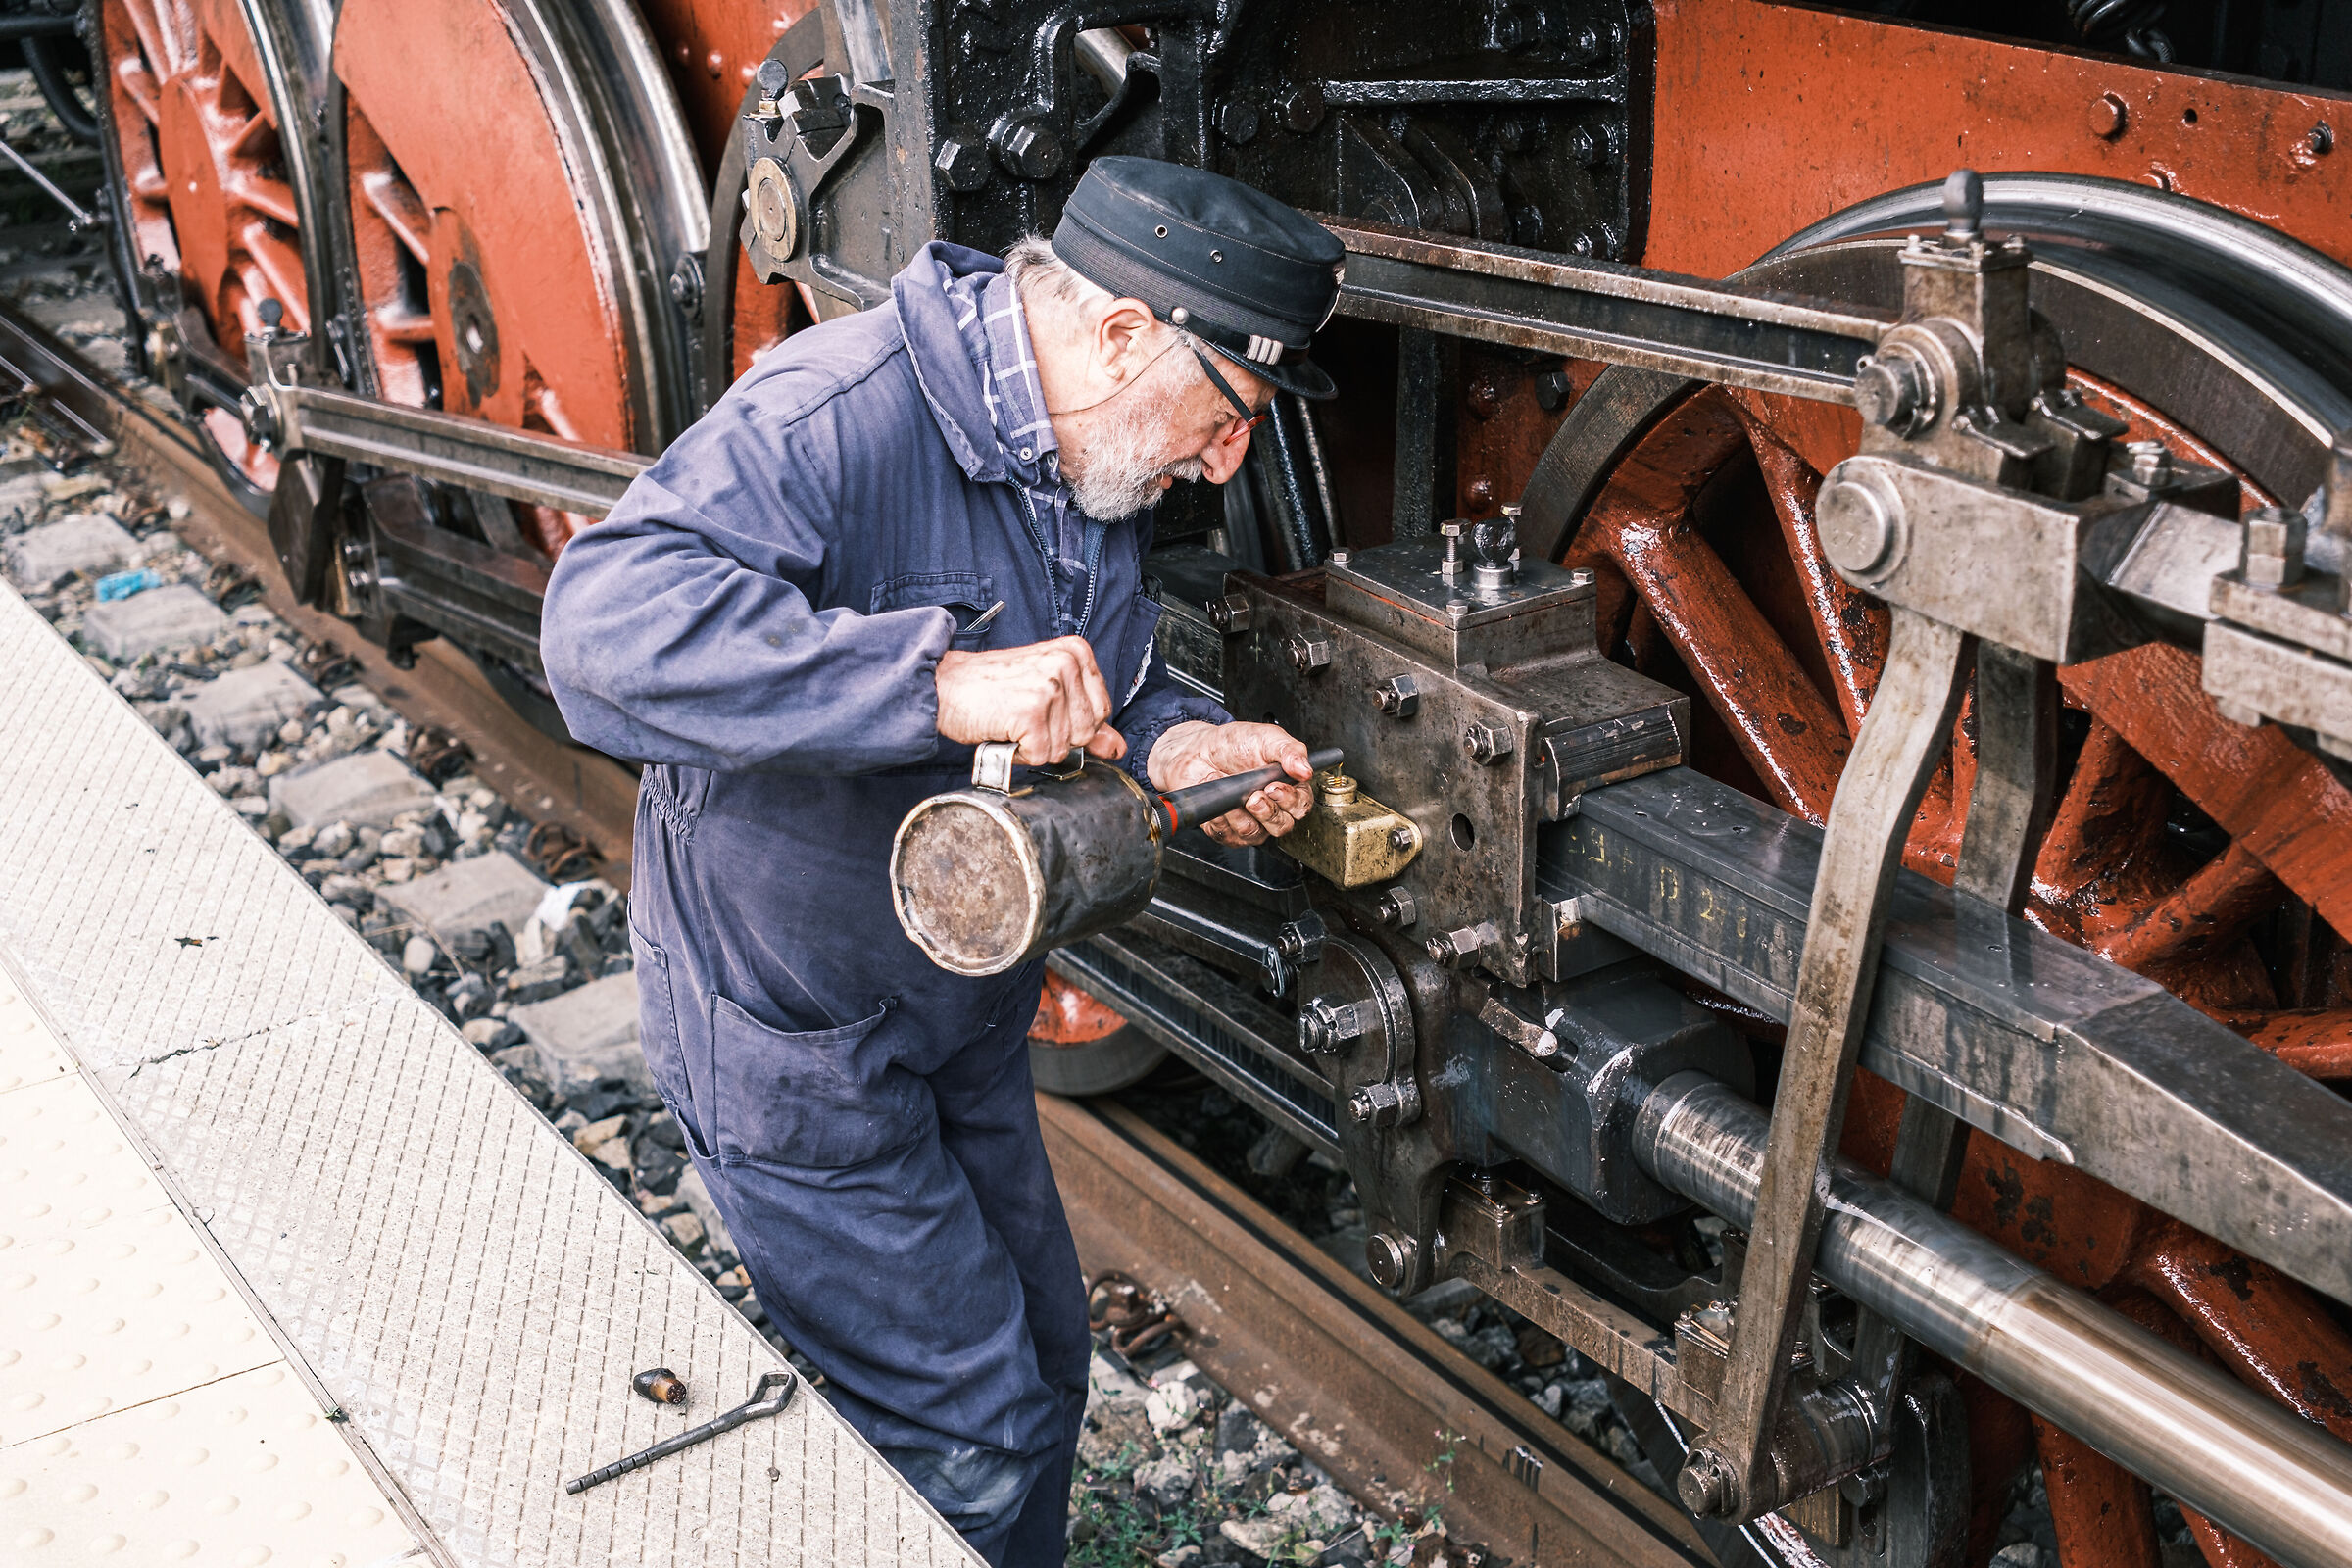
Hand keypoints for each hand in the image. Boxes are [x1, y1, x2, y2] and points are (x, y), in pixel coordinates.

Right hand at [936, 638, 1127, 764]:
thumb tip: (1117, 746)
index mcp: (1076, 652)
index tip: (1041, 708)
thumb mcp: (1044, 693)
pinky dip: (1019, 754)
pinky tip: (1003, 731)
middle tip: (1022, 715)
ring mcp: (1051, 686)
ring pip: (1064, 748)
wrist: (943, 685)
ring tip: (1011, 721)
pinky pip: (1041, 756)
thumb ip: (1084, 718)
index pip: (1102, 710)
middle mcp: (1067, 663)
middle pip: (1087, 732)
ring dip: (1034, 746)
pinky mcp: (1032, 712)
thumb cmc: (990, 688)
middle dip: (1054, 737)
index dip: (1071, 723)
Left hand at [1147, 720, 1313, 845]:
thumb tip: (1305, 769)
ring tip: (1231, 790)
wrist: (1199, 749)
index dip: (1290, 801)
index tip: (1274, 786)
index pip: (1301, 806)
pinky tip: (1218, 797)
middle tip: (1254, 795)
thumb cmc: (1234, 744)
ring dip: (1239, 813)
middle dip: (1267, 812)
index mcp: (1287, 787)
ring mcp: (1249, 821)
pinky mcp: (1226, 830)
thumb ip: (1290, 751)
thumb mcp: (1267, 737)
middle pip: (1282, 826)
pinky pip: (1228, 835)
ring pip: (1254, 834)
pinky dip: (1220, 817)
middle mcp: (1271, 808)